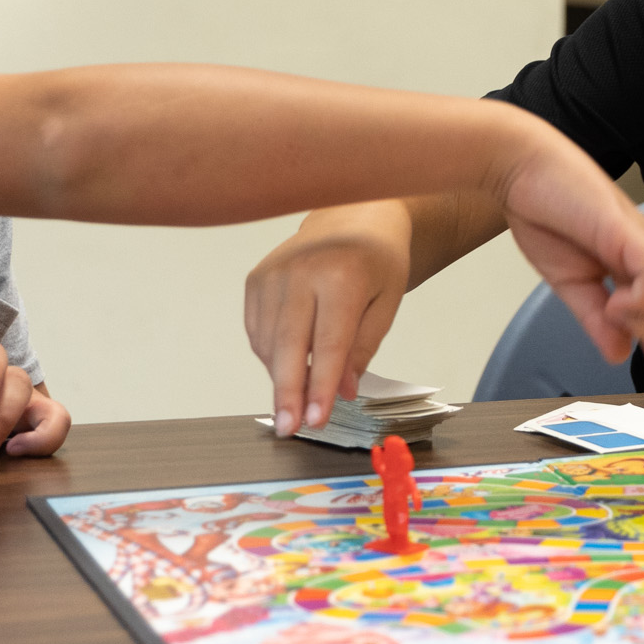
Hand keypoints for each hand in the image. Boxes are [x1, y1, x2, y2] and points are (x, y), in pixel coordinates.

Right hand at [245, 203, 410, 436]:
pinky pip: (257, 330)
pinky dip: (270, 354)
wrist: (351, 215)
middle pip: (289, 345)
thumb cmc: (376, 259)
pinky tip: (288, 363)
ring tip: (297, 399)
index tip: (317, 420)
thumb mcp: (386, 302)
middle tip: (289, 428)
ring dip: (281, 376)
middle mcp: (301, 271)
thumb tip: (342, 391)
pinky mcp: (256, 278)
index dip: (321, 386)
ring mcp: (273, 273)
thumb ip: (363, 347)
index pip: (328, 344)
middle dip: (288, 392)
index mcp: (341, 275)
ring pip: (269, 342)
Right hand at [495, 135, 643, 408]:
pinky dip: (641, 301)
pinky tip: (613, 298)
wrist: (520, 169)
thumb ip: (595, 318)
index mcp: (636, 267)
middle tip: (622, 329)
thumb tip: (618, 353)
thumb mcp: (569, 282)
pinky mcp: (629, 233)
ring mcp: (643, 243)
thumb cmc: (543, 212)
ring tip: (613, 309)